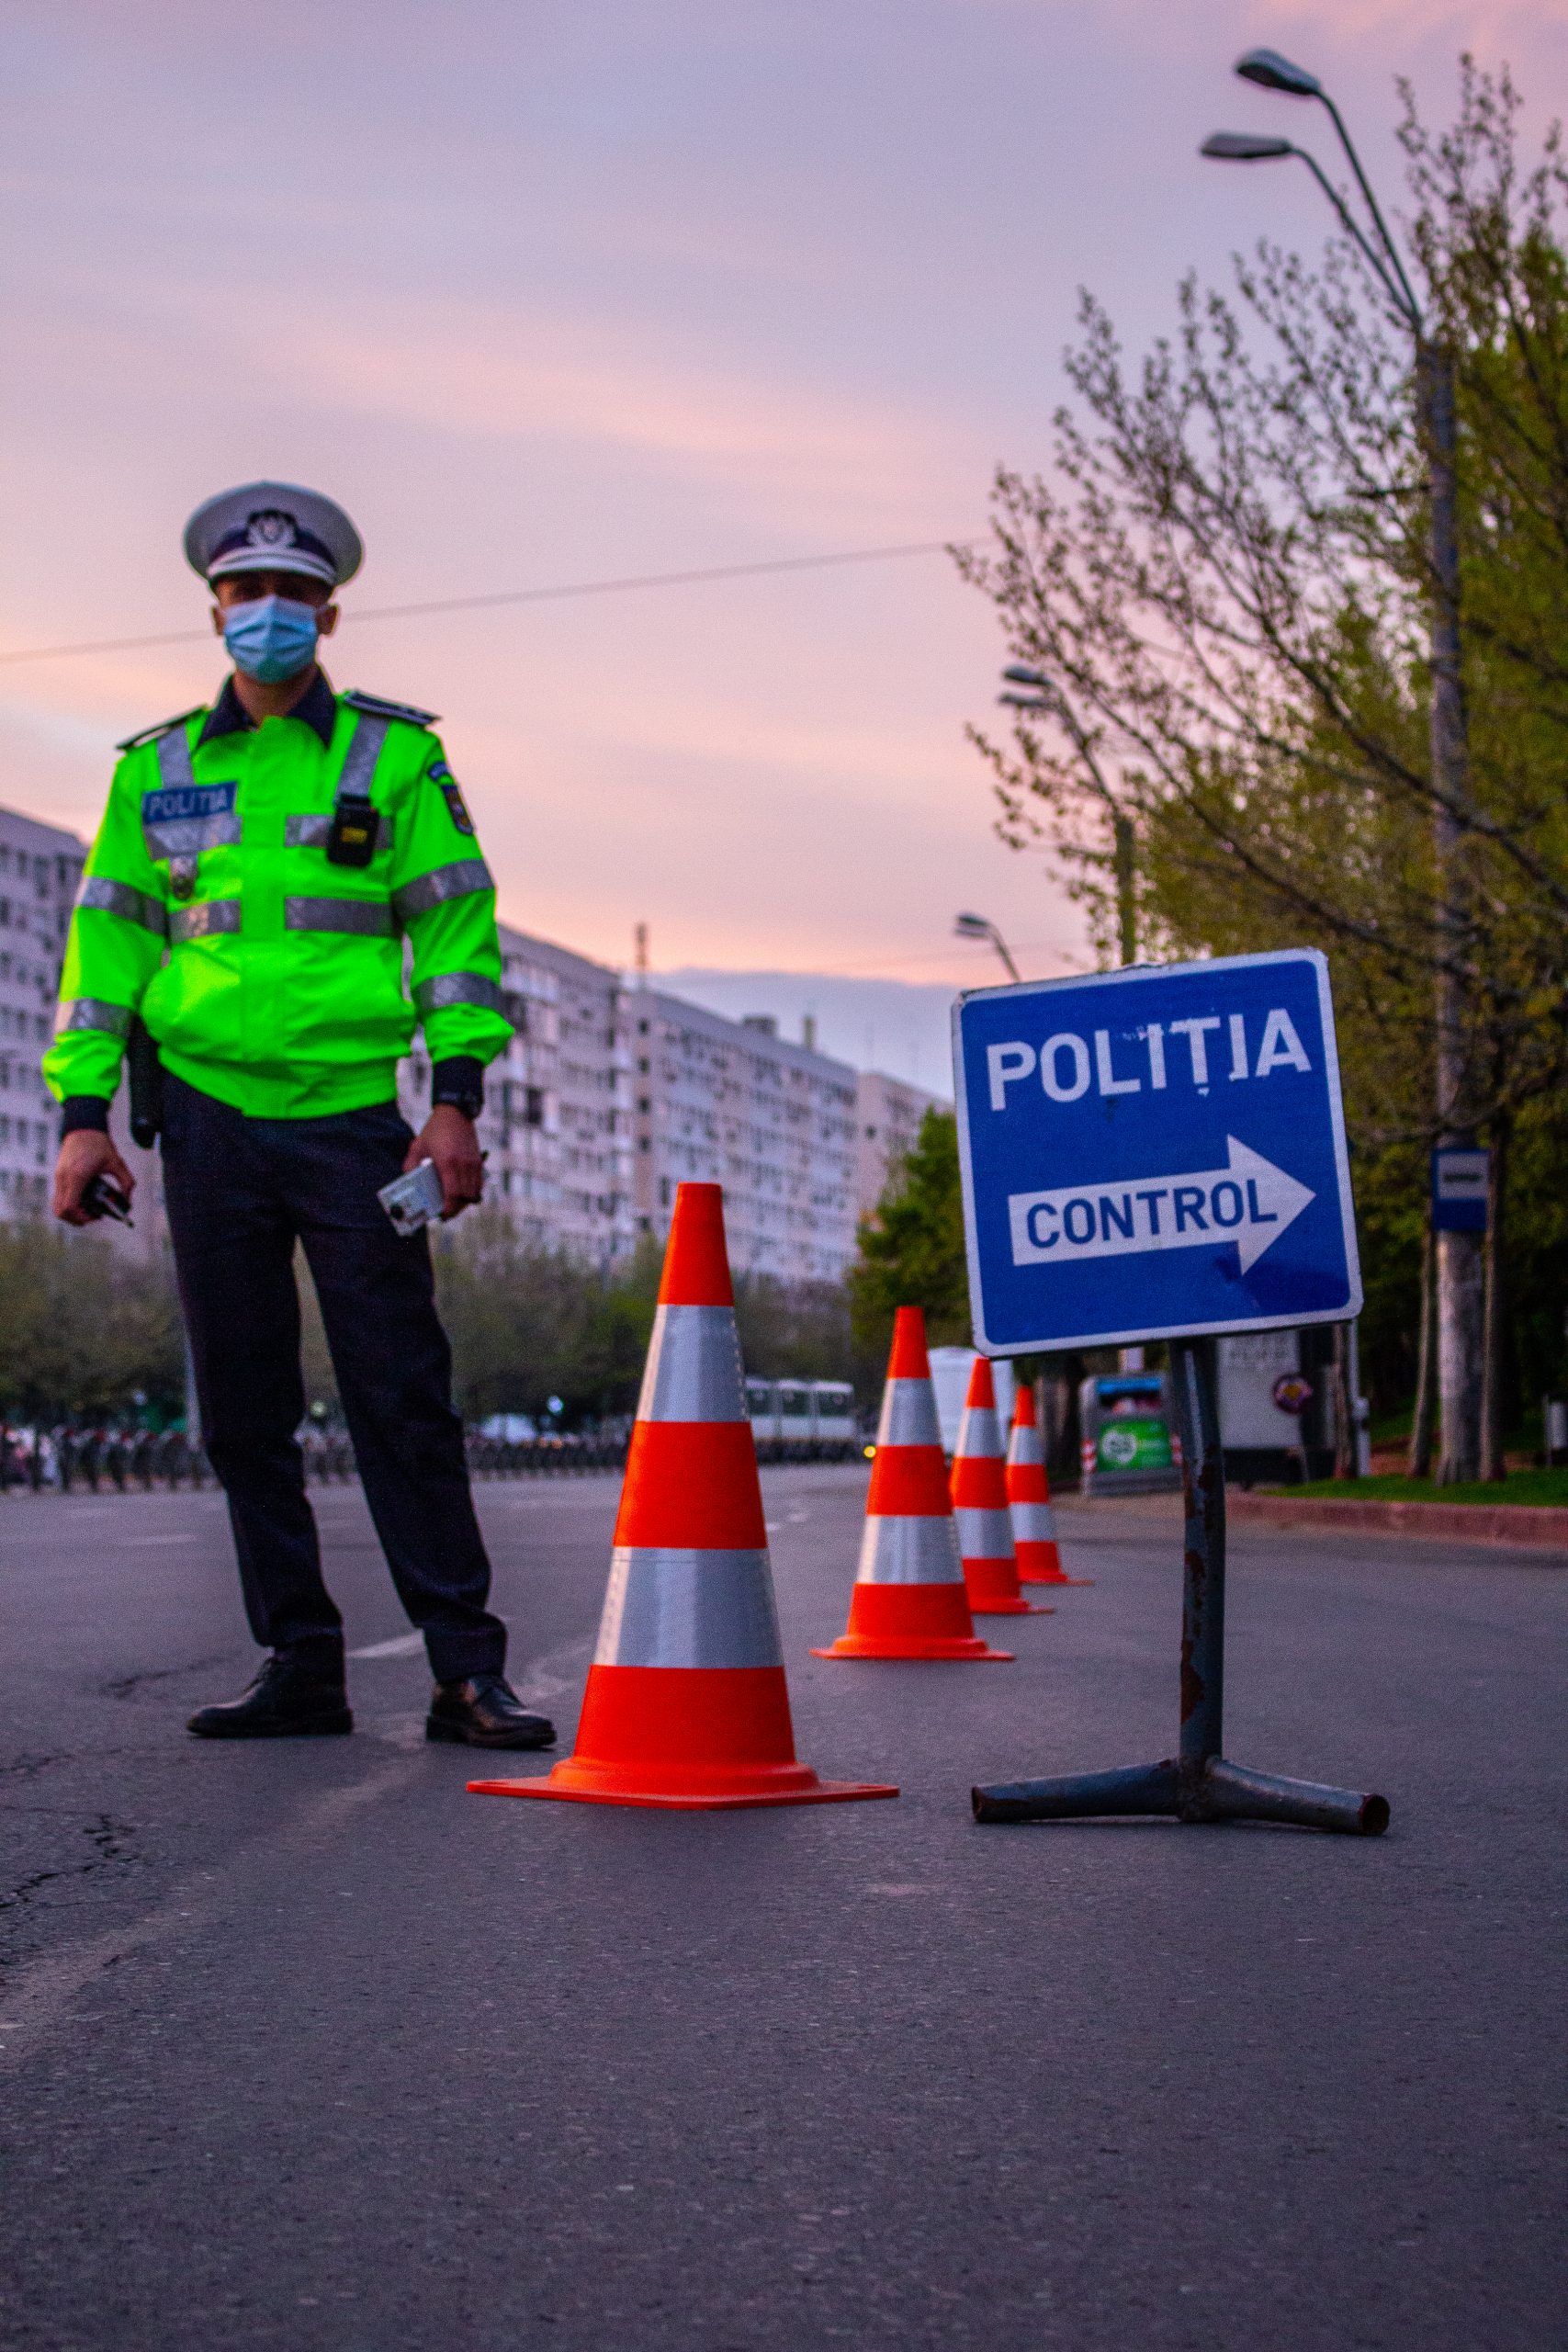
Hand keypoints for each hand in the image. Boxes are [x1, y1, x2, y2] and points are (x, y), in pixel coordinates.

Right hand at [53, 1130, 134, 1227]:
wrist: (83, 1127)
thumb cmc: (99, 1144)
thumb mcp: (117, 1163)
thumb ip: (126, 1183)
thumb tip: (128, 1202)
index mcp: (77, 1176)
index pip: (69, 1206)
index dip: (81, 1217)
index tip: (96, 1216)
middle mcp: (64, 1178)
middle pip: (60, 1211)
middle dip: (76, 1219)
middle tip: (94, 1215)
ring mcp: (58, 1177)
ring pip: (57, 1205)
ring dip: (72, 1212)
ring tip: (90, 1208)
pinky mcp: (58, 1175)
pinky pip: (59, 1197)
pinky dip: (70, 1203)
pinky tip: (85, 1199)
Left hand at [406, 1104, 484, 1219]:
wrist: (455, 1113)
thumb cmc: (435, 1130)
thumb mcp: (417, 1146)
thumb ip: (410, 1165)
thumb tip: (408, 1182)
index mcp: (447, 1163)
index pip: (452, 1193)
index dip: (449, 1208)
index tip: (442, 1214)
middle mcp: (463, 1165)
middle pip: (465, 1197)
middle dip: (456, 1209)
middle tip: (446, 1212)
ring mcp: (473, 1163)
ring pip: (474, 1192)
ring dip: (465, 1201)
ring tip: (454, 1204)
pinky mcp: (478, 1161)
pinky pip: (479, 1183)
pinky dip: (472, 1191)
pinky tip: (463, 1192)